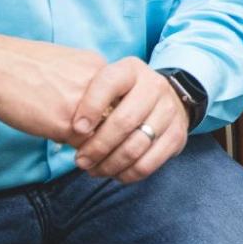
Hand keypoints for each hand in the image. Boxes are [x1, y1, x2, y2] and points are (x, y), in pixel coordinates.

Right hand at [0, 32, 107, 141]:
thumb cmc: (25, 66)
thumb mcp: (68, 65)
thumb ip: (88, 85)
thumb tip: (98, 111)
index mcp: (99, 69)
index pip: (122, 102)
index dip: (109, 117)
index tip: (99, 123)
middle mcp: (97, 86)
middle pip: (115, 120)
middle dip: (103, 131)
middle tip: (87, 134)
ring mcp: (83, 106)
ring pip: (99, 136)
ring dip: (87, 141)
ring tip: (64, 130)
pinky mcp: (65, 125)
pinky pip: (79, 145)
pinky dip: (69, 144)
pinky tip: (51, 131)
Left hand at [67, 57, 190, 182]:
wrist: (165, 97)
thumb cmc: (122, 95)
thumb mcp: (106, 85)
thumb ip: (87, 100)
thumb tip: (66, 130)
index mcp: (131, 69)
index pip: (109, 83)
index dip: (91, 107)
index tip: (76, 130)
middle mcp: (154, 86)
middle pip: (124, 121)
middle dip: (97, 146)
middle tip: (80, 160)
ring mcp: (169, 111)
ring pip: (136, 146)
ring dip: (110, 164)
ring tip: (93, 169)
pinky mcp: (177, 135)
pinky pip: (149, 163)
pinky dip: (128, 174)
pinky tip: (114, 173)